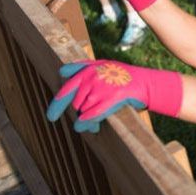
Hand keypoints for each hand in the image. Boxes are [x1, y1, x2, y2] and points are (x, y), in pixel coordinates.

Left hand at [46, 60, 183, 132]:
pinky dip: (86, 124)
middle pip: (76, 104)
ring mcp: (101, 87)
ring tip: (93, 127)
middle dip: (79, 114)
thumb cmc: (122, 76)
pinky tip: (86, 128)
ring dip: (85, 122)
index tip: (51, 117)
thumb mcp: (102, 65)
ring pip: (83, 111)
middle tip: (85, 122)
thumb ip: (82, 67)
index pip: (66, 89)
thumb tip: (61, 71)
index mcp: (87, 70)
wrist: (144, 82)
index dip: (57, 105)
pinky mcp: (111, 98)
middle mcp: (92, 77)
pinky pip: (92, 115)